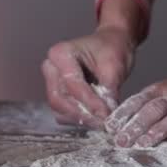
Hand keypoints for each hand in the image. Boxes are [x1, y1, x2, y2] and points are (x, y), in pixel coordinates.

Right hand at [42, 0, 143, 127]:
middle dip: (83, 113)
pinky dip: (79, 118)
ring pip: (60, 109)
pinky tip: (96, 118)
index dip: (90, 102)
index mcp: (61, 54)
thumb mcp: (115, 66)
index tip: (106, 114)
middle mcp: (51, 68)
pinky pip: (63, 112)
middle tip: (104, 122)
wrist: (112, 44)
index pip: (73, 85)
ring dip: (81, 118)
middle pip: (59, 99)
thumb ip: (109, 89)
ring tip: (102, 121)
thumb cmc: (113, 49)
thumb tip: (107, 114)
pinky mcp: (59, 94)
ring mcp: (52, 82)